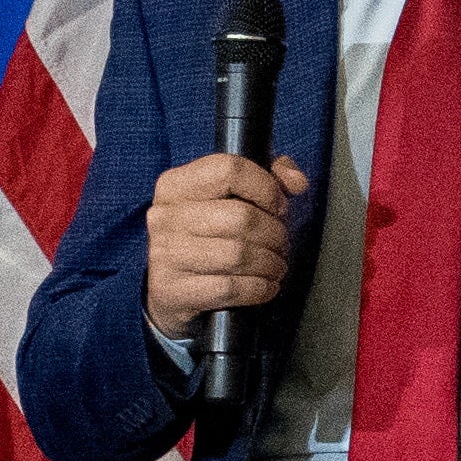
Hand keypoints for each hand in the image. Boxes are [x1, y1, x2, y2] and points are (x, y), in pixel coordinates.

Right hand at [142, 153, 310, 337]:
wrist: (167, 291)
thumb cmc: (207, 238)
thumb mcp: (230, 199)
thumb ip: (269, 178)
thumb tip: (296, 181)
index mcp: (175, 185)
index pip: (229, 170)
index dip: (266, 188)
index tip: (279, 207)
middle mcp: (165, 216)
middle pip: (241, 217)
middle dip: (275, 234)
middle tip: (281, 244)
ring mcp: (165, 254)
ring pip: (238, 255)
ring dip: (270, 263)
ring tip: (276, 266)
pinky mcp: (172, 290)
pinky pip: (230, 288)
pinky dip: (259, 289)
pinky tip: (266, 286)